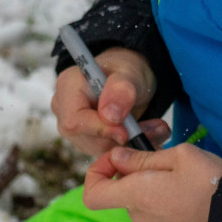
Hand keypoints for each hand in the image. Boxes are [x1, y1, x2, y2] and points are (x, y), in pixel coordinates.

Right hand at [52, 47, 170, 155]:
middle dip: (122, 139)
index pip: (74, 120)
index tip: (127, 132)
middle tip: (156, 129)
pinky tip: (147, 134)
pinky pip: (109, 151)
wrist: (129, 79)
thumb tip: (110, 117)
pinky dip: (131, 146)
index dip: (100, 130)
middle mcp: (64, 110)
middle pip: (87, 138)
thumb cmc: (126, 70)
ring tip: (156, 129)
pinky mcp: (89, 141)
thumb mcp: (129, 73)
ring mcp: (75, 128)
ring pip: (101, 149)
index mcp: (67, 87)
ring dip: (131, 144)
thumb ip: (121, 90)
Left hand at [82, 143, 221, 221]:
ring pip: (138, 202)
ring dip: (149, 187)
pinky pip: (152, 214)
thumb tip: (117, 158)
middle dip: (134, 173)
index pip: (92, 195)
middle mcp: (138, 217)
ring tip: (179, 176)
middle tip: (161, 158)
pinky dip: (160, 201)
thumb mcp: (180, 155)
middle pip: (119, 193)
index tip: (115, 160)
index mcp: (136, 195)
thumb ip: (142, 157)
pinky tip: (184, 193)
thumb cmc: (212, 182)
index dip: (96, 174)